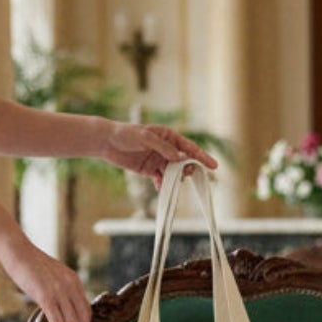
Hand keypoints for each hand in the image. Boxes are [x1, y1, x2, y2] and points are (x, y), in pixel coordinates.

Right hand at [0, 233, 91, 321]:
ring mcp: (58, 290)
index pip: (86, 310)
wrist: (18, 251)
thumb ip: (61, 290)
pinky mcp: (45, 295)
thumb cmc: (32, 265)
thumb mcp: (53, 276)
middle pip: (83, 319)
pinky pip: (56, 319)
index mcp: (74, 281)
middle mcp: (70, 286)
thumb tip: (63, 309)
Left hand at [100, 120, 217, 187]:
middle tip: (184, 175)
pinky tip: (159, 187)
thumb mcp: (145, 137)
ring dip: (175, 179)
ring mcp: (159, 160)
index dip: (203, 157)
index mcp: (169, 136)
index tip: (214, 166)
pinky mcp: (150, 170)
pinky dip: (162, 184)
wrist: (106, 142)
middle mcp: (167, 149)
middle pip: (184, 162)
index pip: (190, 147)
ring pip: (174, 172)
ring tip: (171, 182)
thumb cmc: (126, 134)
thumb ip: (163, 148)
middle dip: (187, 169)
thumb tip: (180, 158)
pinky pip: (161, 179)